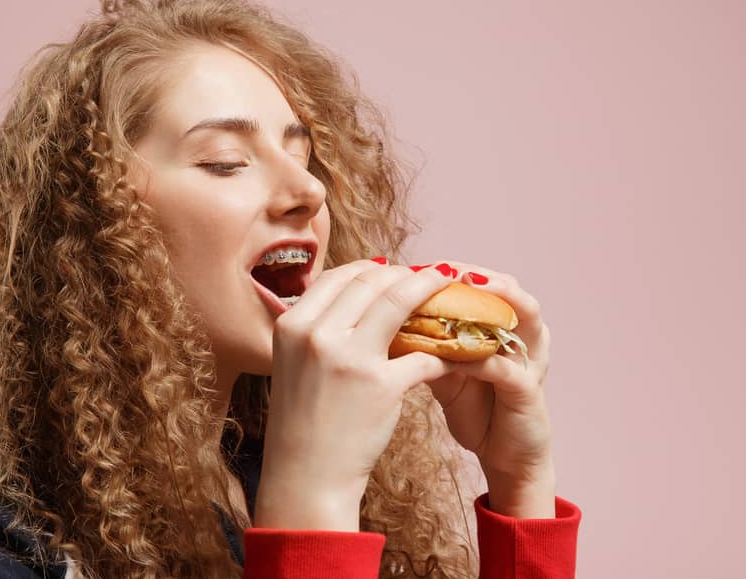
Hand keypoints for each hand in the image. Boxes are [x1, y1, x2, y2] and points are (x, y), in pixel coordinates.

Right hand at [255, 261, 456, 530]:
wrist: (305, 476)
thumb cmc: (304, 421)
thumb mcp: (293, 363)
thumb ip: (317, 328)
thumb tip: (356, 295)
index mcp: (292, 325)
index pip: (338, 275)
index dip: (371, 269)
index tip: (393, 272)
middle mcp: (316, 335)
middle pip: (370, 282)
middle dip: (405, 275)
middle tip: (428, 278)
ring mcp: (348, 358)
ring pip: (398, 302)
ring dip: (429, 291)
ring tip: (448, 292)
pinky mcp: (380, 385)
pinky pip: (422, 354)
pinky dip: (442, 350)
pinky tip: (454, 352)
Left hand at [414, 262, 554, 491]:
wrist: (505, 457)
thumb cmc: (475, 408)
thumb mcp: (444, 368)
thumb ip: (425, 341)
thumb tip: (381, 317)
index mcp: (505, 326)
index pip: (486, 283)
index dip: (456, 270)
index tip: (421, 264)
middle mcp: (524, 336)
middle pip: (510, 289)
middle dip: (477, 275)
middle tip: (444, 269)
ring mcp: (532, 362)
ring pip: (526, 317)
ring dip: (496, 300)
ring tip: (467, 289)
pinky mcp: (529, 392)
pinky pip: (509, 369)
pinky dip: (484, 358)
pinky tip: (459, 355)